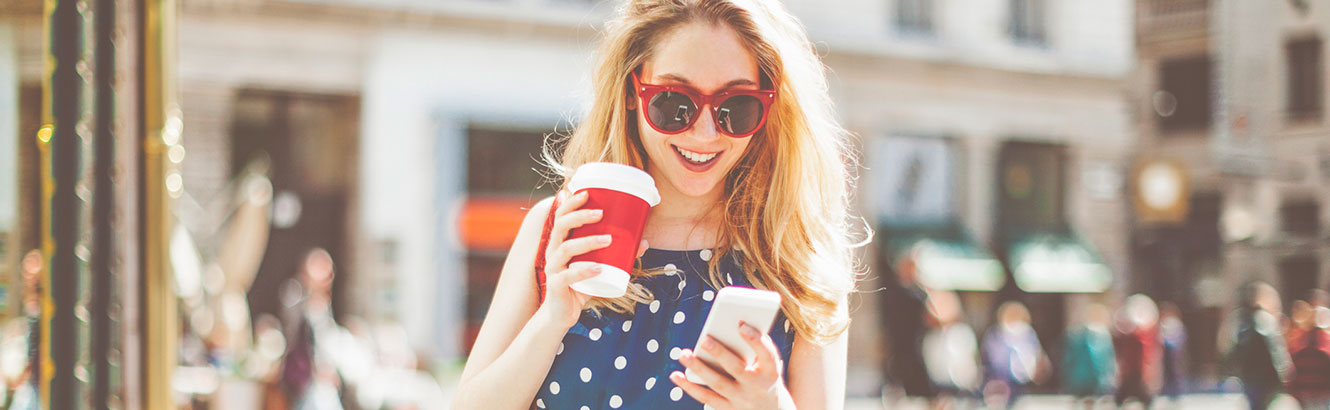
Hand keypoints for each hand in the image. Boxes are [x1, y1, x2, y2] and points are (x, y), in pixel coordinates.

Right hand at [536, 190, 648, 329]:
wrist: (562, 314)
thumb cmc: (580, 285)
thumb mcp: (598, 266)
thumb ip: (617, 253)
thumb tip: (645, 241)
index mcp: (560, 242)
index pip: (561, 216)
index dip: (572, 202)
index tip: (588, 192)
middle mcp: (553, 251)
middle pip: (560, 226)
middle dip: (580, 216)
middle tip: (601, 213)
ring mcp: (553, 268)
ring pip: (565, 249)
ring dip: (587, 241)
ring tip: (608, 239)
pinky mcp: (556, 286)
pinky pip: (568, 276)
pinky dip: (584, 271)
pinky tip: (598, 268)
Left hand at [670, 322, 786, 409]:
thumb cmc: (764, 376)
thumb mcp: (768, 363)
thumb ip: (754, 346)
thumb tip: (730, 326)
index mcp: (771, 371)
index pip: (767, 354)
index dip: (755, 339)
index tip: (741, 324)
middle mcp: (757, 387)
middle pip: (737, 368)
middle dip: (720, 353)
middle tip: (704, 339)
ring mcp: (742, 400)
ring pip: (718, 383)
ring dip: (698, 368)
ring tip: (683, 354)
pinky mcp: (728, 409)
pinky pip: (706, 397)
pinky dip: (689, 386)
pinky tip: (675, 375)